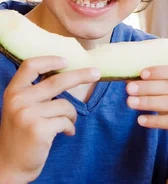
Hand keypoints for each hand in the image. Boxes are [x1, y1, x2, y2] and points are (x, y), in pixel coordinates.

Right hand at [0, 56, 100, 181]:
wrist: (8, 168)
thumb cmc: (20, 135)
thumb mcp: (20, 108)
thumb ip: (35, 92)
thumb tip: (65, 71)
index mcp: (13, 92)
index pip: (30, 66)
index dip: (50, 60)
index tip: (67, 60)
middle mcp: (18, 101)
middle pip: (56, 81)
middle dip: (80, 75)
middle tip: (97, 73)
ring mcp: (28, 115)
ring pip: (65, 105)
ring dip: (71, 115)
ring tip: (67, 123)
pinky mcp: (39, 129)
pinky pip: (66, 121)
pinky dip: (70, 126)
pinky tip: (66, 133)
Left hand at [126, 65, 167, 159]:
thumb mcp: (167, 98)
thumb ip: (154, 87)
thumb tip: (129, 79)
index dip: (160, 71)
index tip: (141, 73)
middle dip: (148, 87)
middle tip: (129, 89)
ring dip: (149, 102)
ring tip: (130, 102)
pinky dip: (155, 120)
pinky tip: (140, 120)